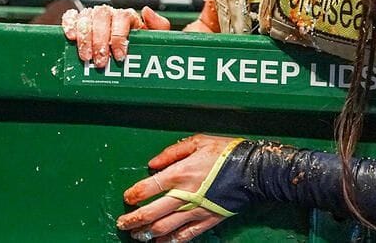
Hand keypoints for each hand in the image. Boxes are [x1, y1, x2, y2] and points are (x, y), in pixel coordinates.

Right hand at [61, 5, 170, 65]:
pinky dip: (69, 24)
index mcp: (127, 16)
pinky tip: (71, 37)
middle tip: (101, 62)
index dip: (119, 36)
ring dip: (85, 38)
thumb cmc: (138, 46)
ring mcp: (93, 16)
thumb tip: (146, 10)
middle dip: (100, 41)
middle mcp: (109, 13)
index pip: (122, 17)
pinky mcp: (78, 21)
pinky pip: (70, 16)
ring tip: (86, 58)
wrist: (125, 55)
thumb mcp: (154, 38)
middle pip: (101, 17)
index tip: (120, 55)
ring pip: (86, 18)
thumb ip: (158, 25)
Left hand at [117, 134, 239, 241]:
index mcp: (180, 174)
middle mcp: (184, 195)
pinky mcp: (207, 220)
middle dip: (133, 220)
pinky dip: (170, 241)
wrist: (253, 170)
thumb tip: (152, 164)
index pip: (148, 188)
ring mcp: (195, 210)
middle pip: (151, 213)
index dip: (133, 195)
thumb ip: (172, 152)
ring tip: (137, 235)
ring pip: (164, 227)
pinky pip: (185, 235)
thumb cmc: (226, 152)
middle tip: (122, 223)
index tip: (126, 198)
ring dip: (147, 233)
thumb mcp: (198, 141)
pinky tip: (161, 242)